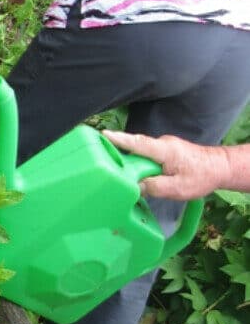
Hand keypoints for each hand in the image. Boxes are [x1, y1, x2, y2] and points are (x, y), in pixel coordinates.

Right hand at [102, 131, 225, 199]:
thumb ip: (154, 187)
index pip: (138, 143)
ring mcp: (163, 146)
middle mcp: (162, 144)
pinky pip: (146, 156)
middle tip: (103, 163)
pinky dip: (139, 164)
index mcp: (165, 150)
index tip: (103, 135)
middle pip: (135, 148)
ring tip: (121, 174)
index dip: (119, 140)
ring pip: (140, 154)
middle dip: (120, 155)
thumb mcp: (178, 188)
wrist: (221, 167)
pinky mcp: (164, 151)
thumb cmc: (202, 176)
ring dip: (132, 164)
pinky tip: (137, 175)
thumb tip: (135, 187)